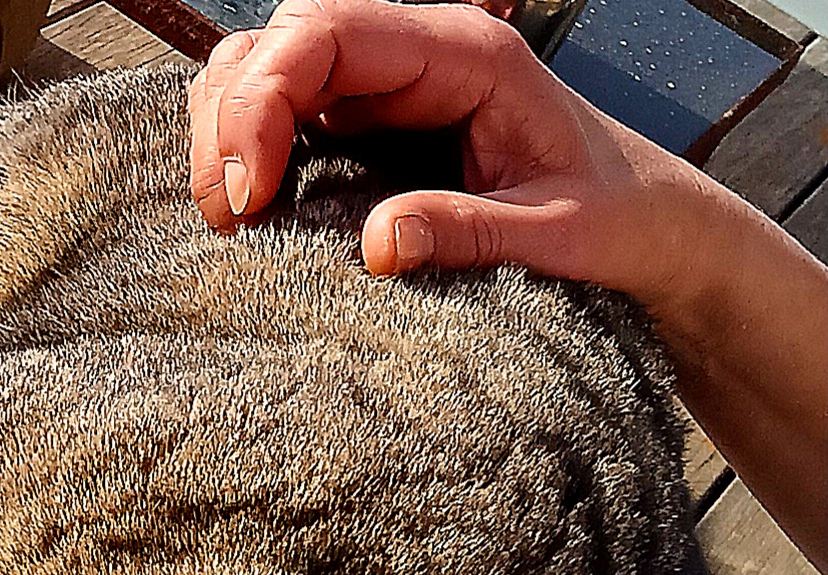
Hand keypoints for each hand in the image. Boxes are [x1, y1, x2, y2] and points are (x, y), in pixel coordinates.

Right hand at [186, 0, 827, 574]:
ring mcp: (384, 85)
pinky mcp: (367, 125)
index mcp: (464, 51)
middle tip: (229, 218)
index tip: (251, 194)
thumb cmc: (613, 217)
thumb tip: (377, 242)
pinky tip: (252, 208)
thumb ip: (470, 230)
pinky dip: (245, 151)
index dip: (263, 101)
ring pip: (264, 69)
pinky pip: (282, 113)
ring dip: (226, 133)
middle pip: (277, 43)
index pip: (325, 33)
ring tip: (233, 216)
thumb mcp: (555, 233)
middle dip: (230, 121)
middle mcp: (415, 52)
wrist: (646, 223)